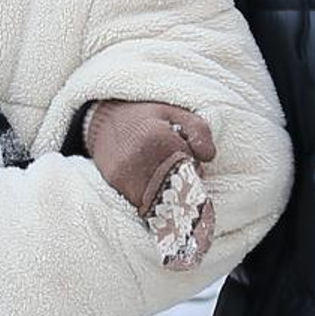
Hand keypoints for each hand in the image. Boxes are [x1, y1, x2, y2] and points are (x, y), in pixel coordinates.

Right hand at [81, 100, 217, 209]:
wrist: (105, 117)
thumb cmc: (148, 117)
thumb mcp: (178, 113)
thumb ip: (199, 131)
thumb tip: (208, 157)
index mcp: (157, 138)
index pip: (187, 171)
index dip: (195, 173)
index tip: (194, 169)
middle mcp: (137, 158)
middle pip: (173, 189)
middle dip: (182, 188)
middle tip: (181, 177)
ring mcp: (123, 172)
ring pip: (156, 200)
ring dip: (165, 197)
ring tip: (164, 180)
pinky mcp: (113, 182)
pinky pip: (138, 202)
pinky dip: (149, 199)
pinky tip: (150, 184)